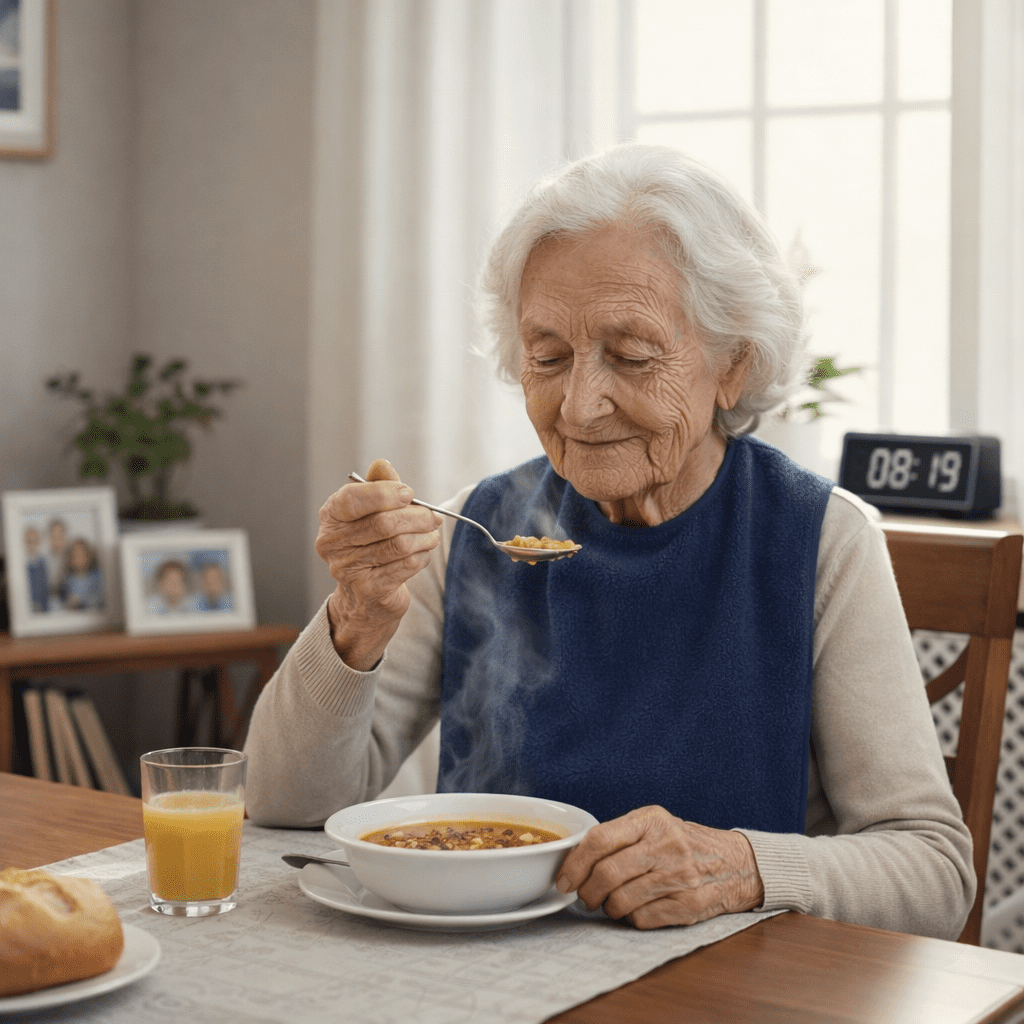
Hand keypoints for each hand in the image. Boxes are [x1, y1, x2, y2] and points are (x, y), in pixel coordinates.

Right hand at [316, 458, 441, 669]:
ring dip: (424, 537)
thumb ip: (377, 487)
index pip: (352, 499)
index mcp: (331, 517)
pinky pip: (406, 566)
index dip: (385, 493)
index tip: (409, 494)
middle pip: (383, 523)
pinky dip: (421, 556)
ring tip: (431, 535)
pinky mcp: (369, 590)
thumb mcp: (371, 512)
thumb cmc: (370, 545)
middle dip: (416, 517)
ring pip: (399, 545)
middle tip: (433, 517)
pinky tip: (422, 553)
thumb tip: (382, 465)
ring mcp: (347, 569)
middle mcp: (332, 543)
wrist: (364, 596)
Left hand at [555, 805, 763, 928]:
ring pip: (620, 900)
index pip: (600, 839)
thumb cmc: (681, 843)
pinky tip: (635, 909)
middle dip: (586, 892)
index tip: (563, 879)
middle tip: (583, 897)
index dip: (575, 863)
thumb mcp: (653, 825)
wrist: (734, 863)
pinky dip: (630, 918)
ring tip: (609, 903)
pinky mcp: (688, 905)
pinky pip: (641, 919)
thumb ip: (618, 836)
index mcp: (651, 820)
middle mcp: (666, 845)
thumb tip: (573, 860)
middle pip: (607, 873)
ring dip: (607, 907)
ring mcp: (679, 876)